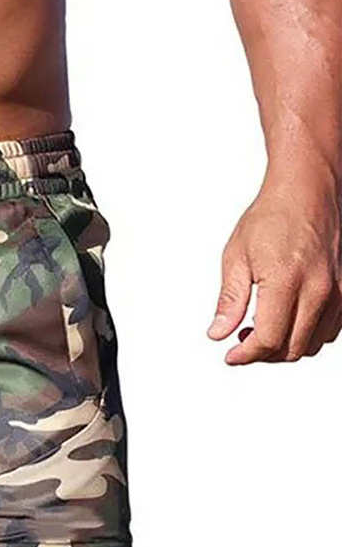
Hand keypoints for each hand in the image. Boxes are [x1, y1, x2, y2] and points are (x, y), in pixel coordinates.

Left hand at [209, 178, 341, 363]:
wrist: (308, 190)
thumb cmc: (273, 217)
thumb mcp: (236, 257)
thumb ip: (229, 301)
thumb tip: (218, 333)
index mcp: (286, 281)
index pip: (268, 340)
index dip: (246, 355)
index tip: (231, 356)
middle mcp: (318, 289)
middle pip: (292, 348)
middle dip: (263, 354)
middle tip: (242, 341)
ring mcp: (338, 290)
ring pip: (313, 343)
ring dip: (285, 346)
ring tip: (261, 329)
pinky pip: (330, 329)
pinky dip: (307, 335)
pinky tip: (286, 321)